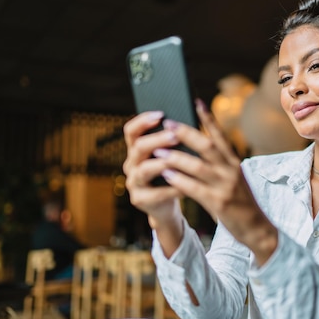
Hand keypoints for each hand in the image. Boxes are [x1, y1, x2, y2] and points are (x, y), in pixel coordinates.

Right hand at [122, 111, 184, 253]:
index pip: (131, 131)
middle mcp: (131, 165)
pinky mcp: (140, 200)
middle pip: (138, 148)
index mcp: (136, 150)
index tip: (160, 114)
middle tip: (174, 136)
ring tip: (178, 159)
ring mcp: (133, 183)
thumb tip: (188, 124)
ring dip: (162, 163)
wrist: (167, 204)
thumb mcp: (170, 156)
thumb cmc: (172, 174)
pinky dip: (172, 188)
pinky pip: (156, 193)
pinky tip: (187, 185)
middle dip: (157, 140)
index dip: (143, 121)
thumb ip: (173, 143)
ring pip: (144, 170)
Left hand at [154, 100, 277, 263]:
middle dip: (186, 134)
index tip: (196, 101)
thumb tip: (198, 147)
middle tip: (168, 123)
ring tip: (158, 151)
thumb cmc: (241, 203)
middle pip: (207, 146)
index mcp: (234, 162)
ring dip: (176, 158)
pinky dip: (179, 180)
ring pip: (198, 166)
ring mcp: (226, 186)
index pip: (220, 135)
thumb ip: (219, 164)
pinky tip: (166, 175)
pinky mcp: (219, 203)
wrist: (257, 229)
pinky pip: (195, 188)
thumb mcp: (235, 178)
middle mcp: (231, 170)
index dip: (208, 118)